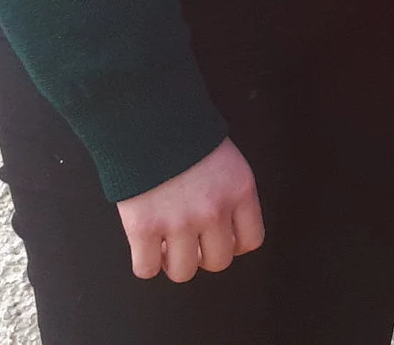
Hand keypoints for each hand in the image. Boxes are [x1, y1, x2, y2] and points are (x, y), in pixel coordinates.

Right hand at [116, 138, 262, 282]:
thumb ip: (231, 195)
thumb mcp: (228, 161)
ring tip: (167, 245)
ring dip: (175, 263)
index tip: (219, 238)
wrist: (149, 120)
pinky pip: (145, 269)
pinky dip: (146, 263)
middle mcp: (213, 211)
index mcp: (240, 191)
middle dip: (205, 256)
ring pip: (184, 272)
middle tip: (191, 242)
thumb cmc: (187, 138)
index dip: (233, 244)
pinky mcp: (143, 229)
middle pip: (218, 262)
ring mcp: (178, 222)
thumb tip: (226, 230)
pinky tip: (146, 246)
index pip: (251, 241)